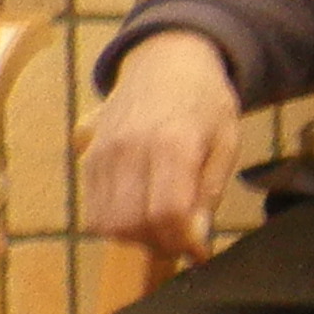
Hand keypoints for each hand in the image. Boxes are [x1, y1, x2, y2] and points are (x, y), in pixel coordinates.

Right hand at [82, 31, 241, 260]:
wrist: (165, 61)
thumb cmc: (205, 102)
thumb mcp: (226, 141)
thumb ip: (209, 190)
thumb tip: (194, 236)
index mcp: (171, 143)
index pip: (166, 213)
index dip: (183, 242)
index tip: (200, 252)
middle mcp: (129, 149)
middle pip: (131, 223)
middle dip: (160, 245)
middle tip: (181, 241)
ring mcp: (101, 152)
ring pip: (106, 222)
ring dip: (135, 237)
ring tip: (162, 227)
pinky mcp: (87, 157)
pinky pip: (92, 208)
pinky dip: (115, 222)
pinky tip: (141, 212)